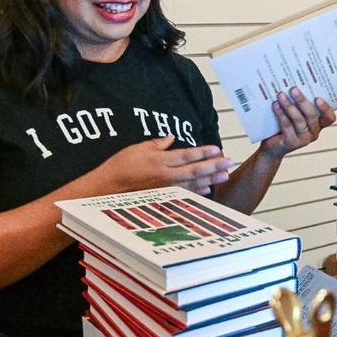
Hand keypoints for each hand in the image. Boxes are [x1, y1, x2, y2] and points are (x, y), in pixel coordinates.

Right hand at [103, 136, 232, 194]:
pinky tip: (209, 189)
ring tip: (225, 174)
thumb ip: (157, 144)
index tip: (217, 149)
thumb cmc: (119, 167)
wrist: (106, 189)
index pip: (187, 155)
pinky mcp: (163, 198)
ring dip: (211, 179)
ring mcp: (165, 189)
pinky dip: (198, 191)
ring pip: (193, 183)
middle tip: (230, 161)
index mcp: (160, 161)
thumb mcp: (137, 149)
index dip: (203, 152)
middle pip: (195, 170)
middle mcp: (165, 176)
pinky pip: (184, 194)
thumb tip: (171, 138)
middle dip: (214, 166)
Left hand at [261, 87, 335, 158]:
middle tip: (293, 89)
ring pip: (299, 121)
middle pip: (312, 116)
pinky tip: (276, 105)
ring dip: (289, 106)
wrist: (272, 147)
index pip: (329, 118)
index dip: (326, 109)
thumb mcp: (294, 113)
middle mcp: (313, 132)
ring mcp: (304, 139)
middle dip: (302, 101)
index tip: (317, 98)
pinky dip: (281, 114)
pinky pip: (287, 126)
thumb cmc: (283, 126)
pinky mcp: (292, 142)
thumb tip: (294, 82)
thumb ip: (298, 103)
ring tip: (281, 95)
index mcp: (318, 124)